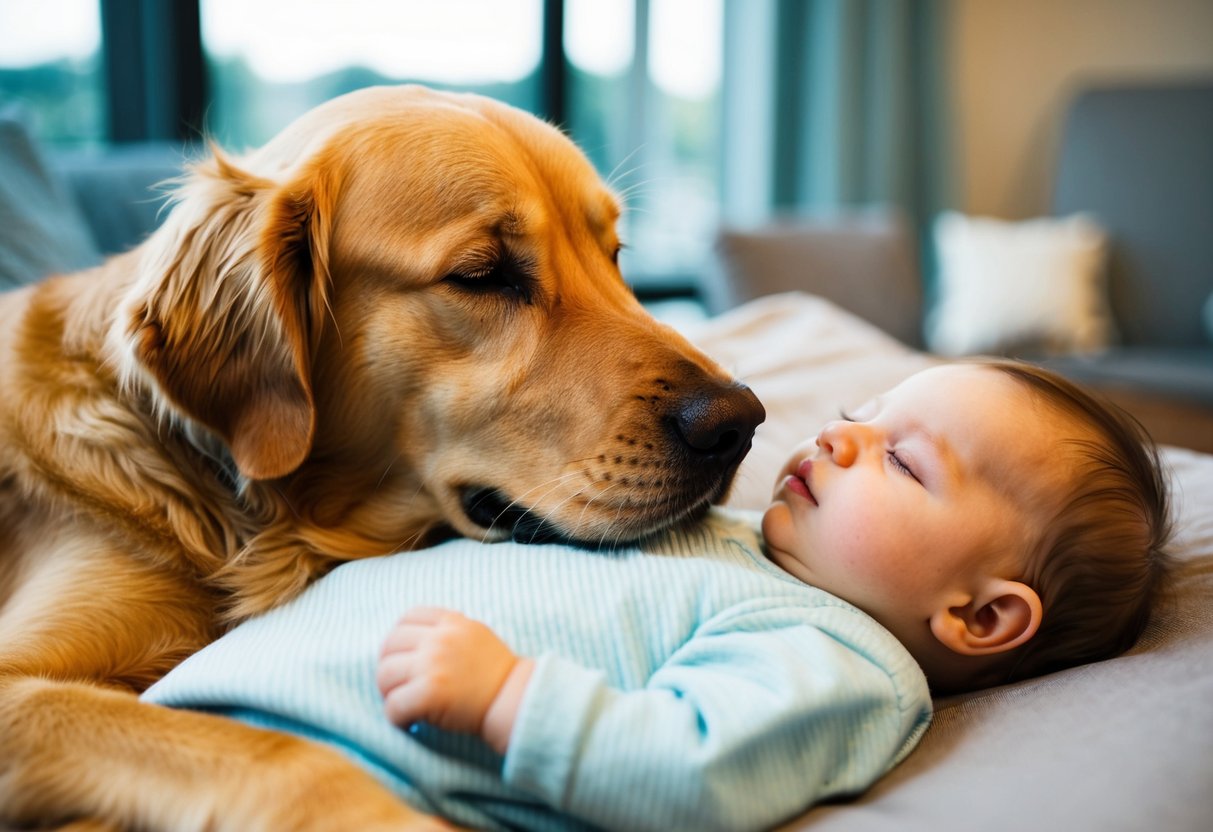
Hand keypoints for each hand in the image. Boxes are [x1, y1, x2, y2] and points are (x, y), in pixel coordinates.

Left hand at [377, 607, 520, 739]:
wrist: (514, 701)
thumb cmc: (495, 674)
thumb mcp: (475, 636)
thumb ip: (446, 631)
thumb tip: (410, 640)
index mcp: (452, 622)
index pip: (407, 618)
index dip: (399, 639)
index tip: (404, 659)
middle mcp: (440, 639)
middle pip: (389, 645)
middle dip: (389, 668)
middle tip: (400, 687)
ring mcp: (433, 665)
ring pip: (385, 675)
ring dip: (390, 693)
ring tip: (405, 704)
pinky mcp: (429, 693)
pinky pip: (393, 704)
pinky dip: (396, 717)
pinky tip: (410, 722)